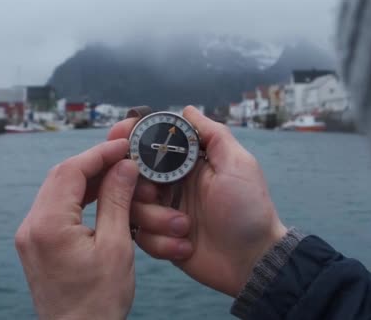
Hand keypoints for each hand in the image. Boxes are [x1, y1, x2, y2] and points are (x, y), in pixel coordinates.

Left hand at [14, 139, 138, 319]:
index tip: (124, 145)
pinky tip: (101, 195)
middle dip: (93, 162)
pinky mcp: (36, 244)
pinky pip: (56, 207)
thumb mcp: (116, 247)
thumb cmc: (99, 301)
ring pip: (58, 190)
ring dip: (87, 178)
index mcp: (48, 225)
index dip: (99, 153)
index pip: (71, 172)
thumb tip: (124, 166)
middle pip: (61, 177)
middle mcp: (31, 226)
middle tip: (124, 156)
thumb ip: (116, 201)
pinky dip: (79, 197)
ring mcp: (30, 236)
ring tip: (117, 173)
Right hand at [107, 106, 286, 296]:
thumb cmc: (248, 209)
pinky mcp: (160, 240)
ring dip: (156, 219)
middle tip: (153, 195)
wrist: (252, 260)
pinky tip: (186, 246)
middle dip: (136, 186)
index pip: (149, 143)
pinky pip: (141, 236)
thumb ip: (212, 134)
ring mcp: (163, 212)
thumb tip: (187, 109)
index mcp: (186, 164)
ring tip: (185, 226)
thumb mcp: (237, 164)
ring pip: (131, 208)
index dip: (129, 138)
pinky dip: (162, 242)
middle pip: (129, 176)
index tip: (118, 139)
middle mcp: (170, 185)